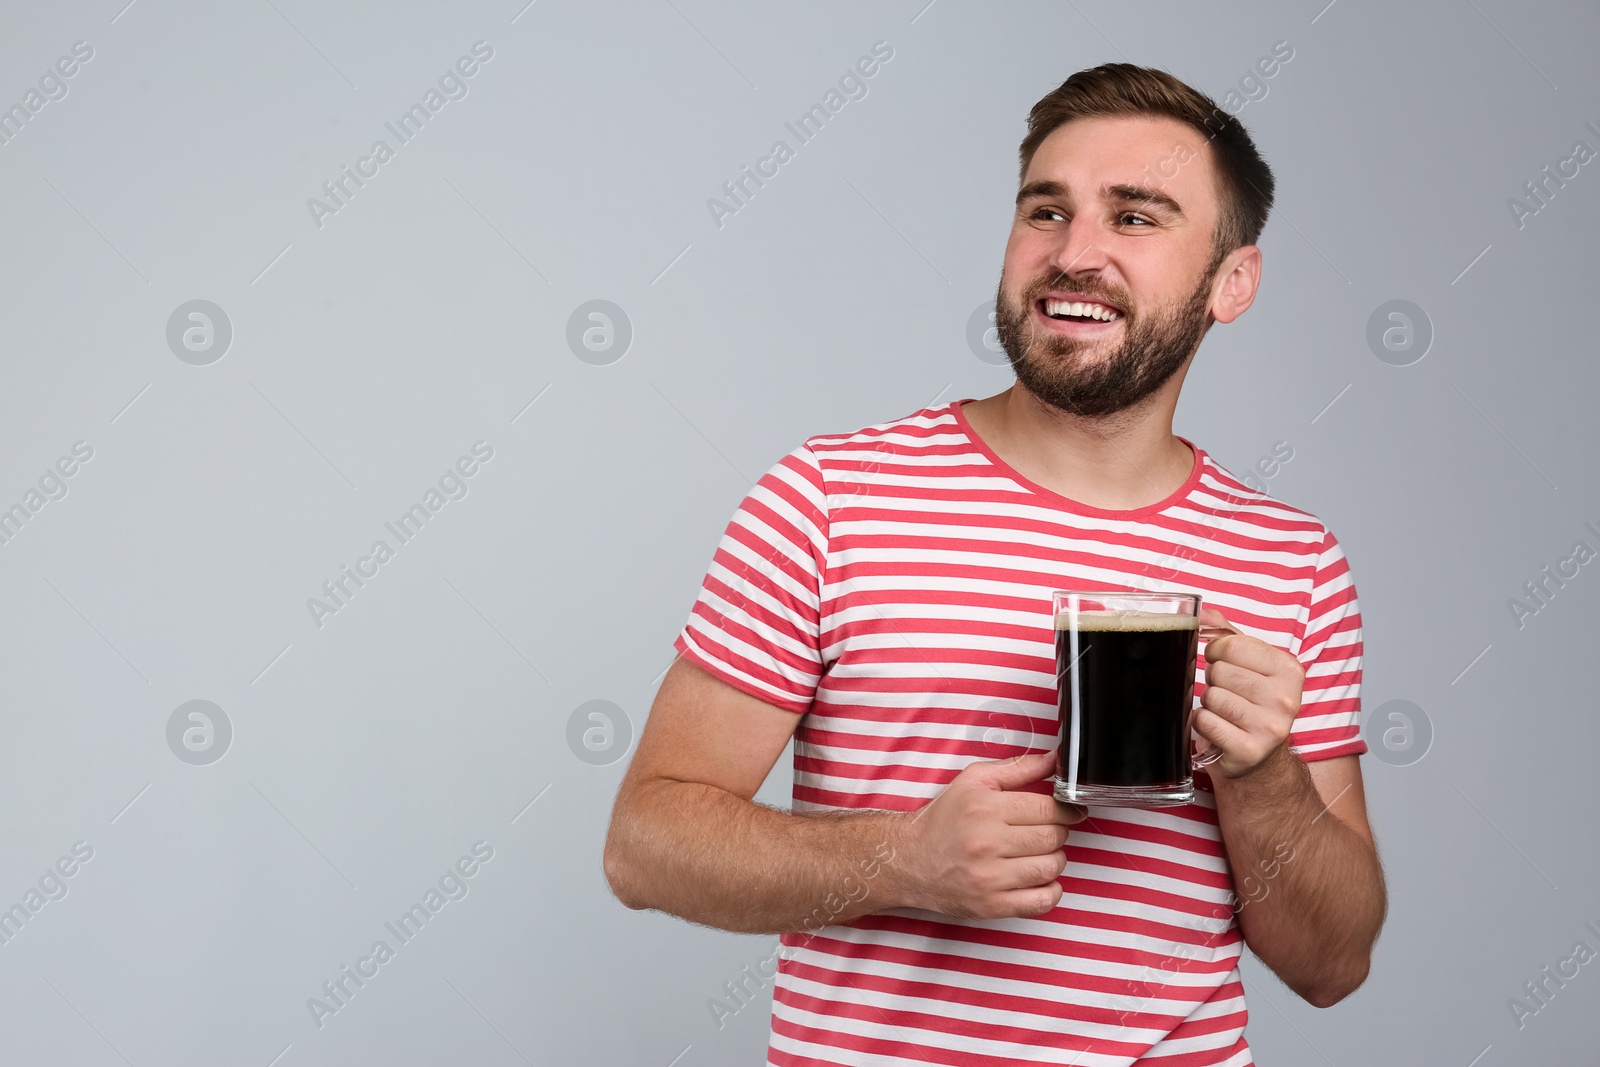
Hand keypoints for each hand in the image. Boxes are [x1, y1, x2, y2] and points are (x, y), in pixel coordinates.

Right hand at [893, 749, 1085, 919]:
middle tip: (1046, 830)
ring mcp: (990, 878)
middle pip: (1053, 838)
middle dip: (1058, 832)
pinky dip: (1050, 891)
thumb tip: (1053, 761)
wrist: (908, 860)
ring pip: (1051, 868)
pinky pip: (1042, 902)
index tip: (1069, 811)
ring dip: (1054, 859)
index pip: (1048, 809)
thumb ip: (1017, 768)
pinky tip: (1038, 879)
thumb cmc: (942, 820)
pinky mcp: (991, 906)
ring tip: (1038, 852)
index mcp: (986, 809)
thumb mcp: (973, 780)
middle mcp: (987, 843)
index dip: (1066, 810)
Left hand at [1193, 606, 1306, 777]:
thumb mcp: (1248, 664)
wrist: (1259, 757)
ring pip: (1211, 697)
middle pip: (1219, 672)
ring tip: (1224, 711)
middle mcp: (1286, 699)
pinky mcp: (1250, 750)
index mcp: (1290, 670)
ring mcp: (1270, 727)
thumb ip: (1226, 634)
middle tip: (1226, 692)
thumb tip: (1202, 611)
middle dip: (1213, 680)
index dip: (1216, 652)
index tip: (1222, 663)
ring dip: (1208, 703)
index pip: (1232, 646)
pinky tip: (1218, 727)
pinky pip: (1205, 722)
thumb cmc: (1250, 702)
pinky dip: (1202, 723)